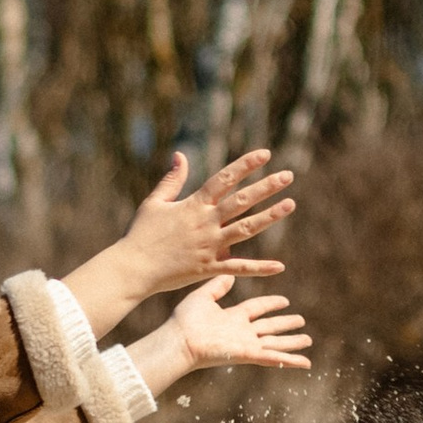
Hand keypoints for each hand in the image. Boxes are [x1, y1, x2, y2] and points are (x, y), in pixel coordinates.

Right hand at [122, 147, 295, 293]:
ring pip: (245, 229)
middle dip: (266, 186)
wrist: (132, 268)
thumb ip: (171, 180)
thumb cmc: (140, 234)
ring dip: (269, 217)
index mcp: (194, 205)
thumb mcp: (154, 202)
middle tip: (288, 175)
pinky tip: (279, 266)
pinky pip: (238, 268)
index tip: (265, 153)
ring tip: (290, 204)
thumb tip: (180, 155)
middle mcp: (205, 223)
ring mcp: (209, 245)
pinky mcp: (208, 267)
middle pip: (241, 200)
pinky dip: (259, 268)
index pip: (224, 179)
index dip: (245, 165)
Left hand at [135, 279, 313, 396]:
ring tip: (308, 340)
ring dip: (292, 342)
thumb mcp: (203, 297)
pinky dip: (290, 361)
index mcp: (231, 317)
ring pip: (275, 343)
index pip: (257, 308)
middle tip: (301, 320)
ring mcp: (246, 344)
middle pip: (269, 327)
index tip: (285, 301)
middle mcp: (241, 331)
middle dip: (285, 324)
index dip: (271, 304)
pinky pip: (273, 358)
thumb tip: (228, 272)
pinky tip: (306, 363)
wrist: (180, 341)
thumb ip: (217, 286)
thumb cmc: (185, 321)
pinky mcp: (248, 355)